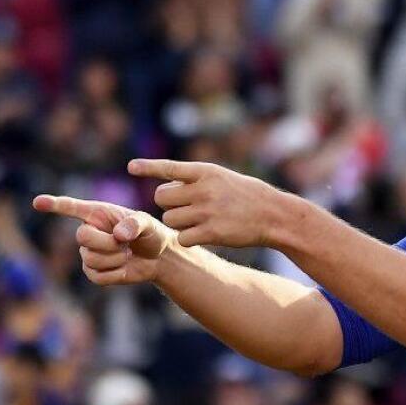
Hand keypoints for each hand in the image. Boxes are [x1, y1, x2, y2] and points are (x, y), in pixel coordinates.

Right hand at [31, 194, 174, 285]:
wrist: (158, 258)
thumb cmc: (151, 234)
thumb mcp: (148, 224)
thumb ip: (135, 224)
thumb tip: (118, 234)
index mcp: (98, 213)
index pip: (71, 207)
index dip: (54, 204)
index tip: (37, 202)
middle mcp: (89, 231)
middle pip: (81, 237)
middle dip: (106, 243)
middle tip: (124, 243)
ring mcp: (89, 252)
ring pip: (90, 259)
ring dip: (115, 259)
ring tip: (127, 254)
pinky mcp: (93, 272)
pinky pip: (97, 276)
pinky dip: (115, 274)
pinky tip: (124, 267)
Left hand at [128, 159, 291, 247]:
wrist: (274, 215)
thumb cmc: (247, 195)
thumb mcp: (222, 178)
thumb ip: (196, 180)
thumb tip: (166, 186)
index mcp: (206, 172)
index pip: (170, 168)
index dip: (149, 167)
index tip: (131, 166)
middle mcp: (204, 189)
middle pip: (162, 198)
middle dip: (168, 204)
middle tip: (183, 207)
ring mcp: (207, 212)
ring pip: (170, 219)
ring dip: (178, 223)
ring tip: (197, 220)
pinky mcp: (212, 233)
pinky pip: (182, 238)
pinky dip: (188, 238)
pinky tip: (202, 235)